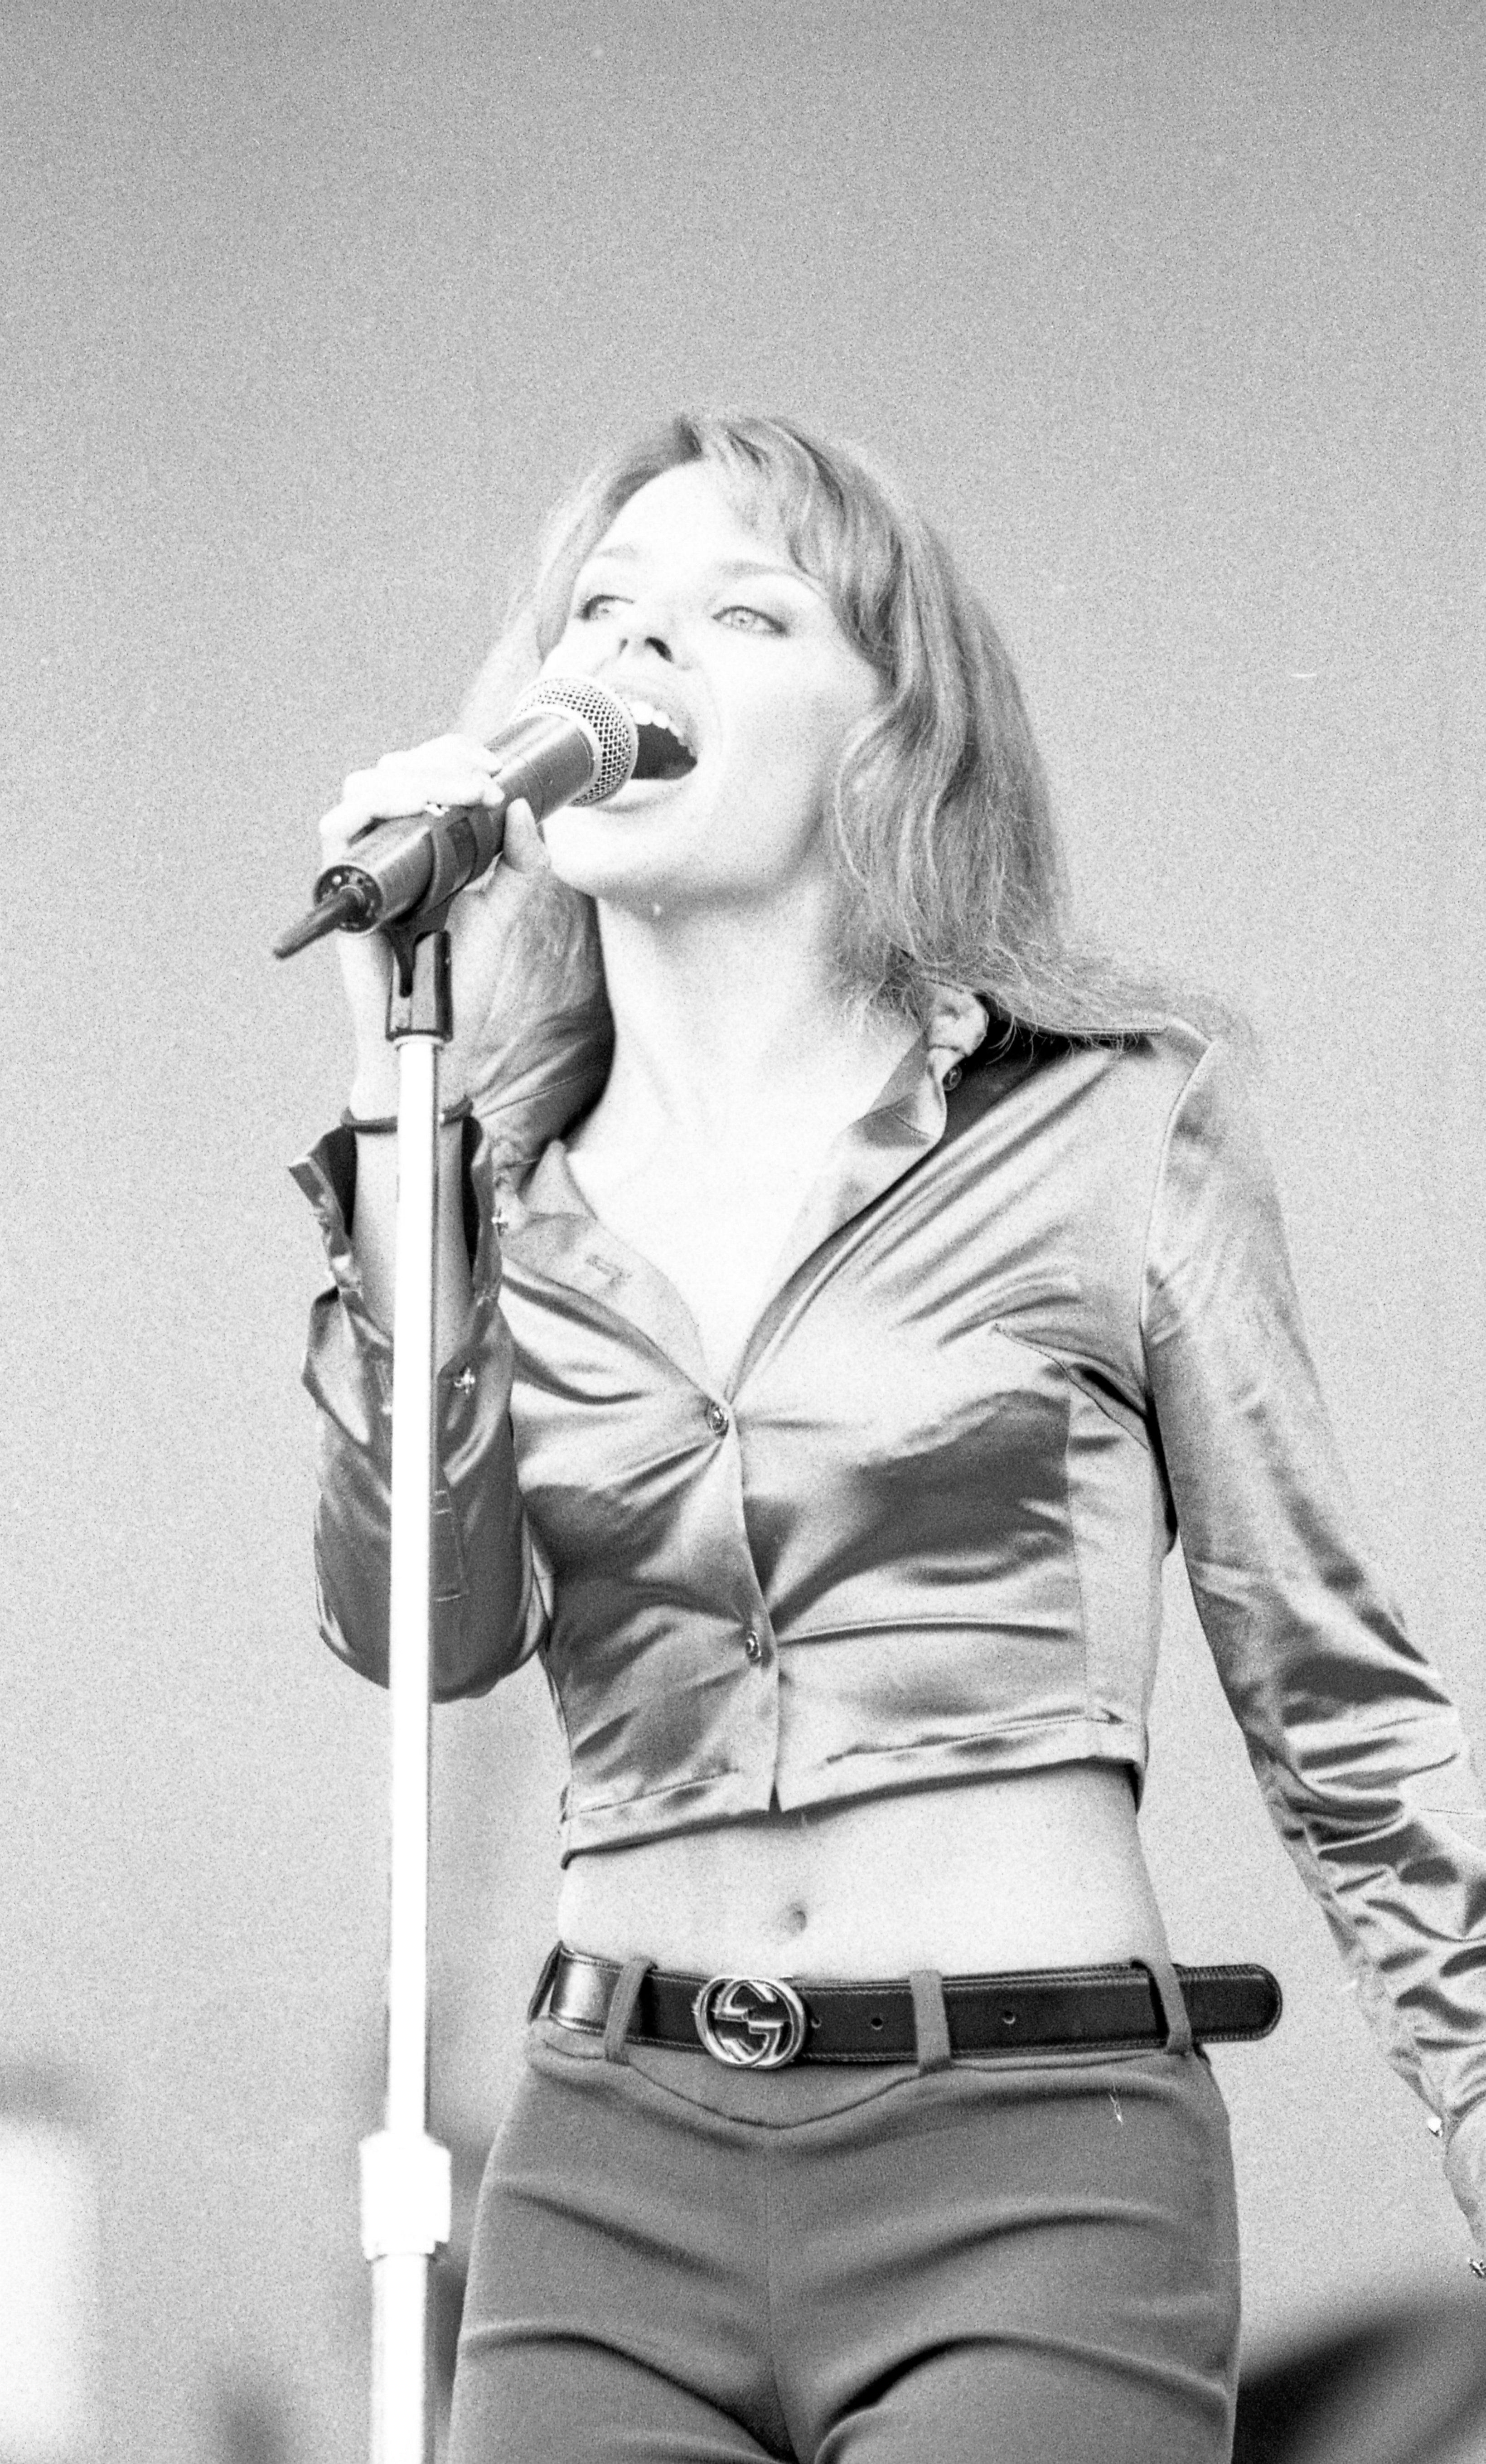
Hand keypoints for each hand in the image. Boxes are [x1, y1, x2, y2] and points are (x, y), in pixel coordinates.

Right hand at [318, 734, 559, 1113]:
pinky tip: (418, 810)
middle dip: (443, 763)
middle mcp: (386, 846)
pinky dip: (376, 805)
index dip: (454, 757)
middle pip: (394, 769)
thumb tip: (524, 805)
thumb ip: (522, 863)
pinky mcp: (341, 887)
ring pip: (365, 786)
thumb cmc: (459, 975)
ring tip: (464, 796)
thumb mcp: (504, 911)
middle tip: (487, 785)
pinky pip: (338, 827)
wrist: (435, 1029)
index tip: (498, 771)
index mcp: (420, 843)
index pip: (423, 773)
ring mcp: (361, 864)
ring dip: (416, 778)